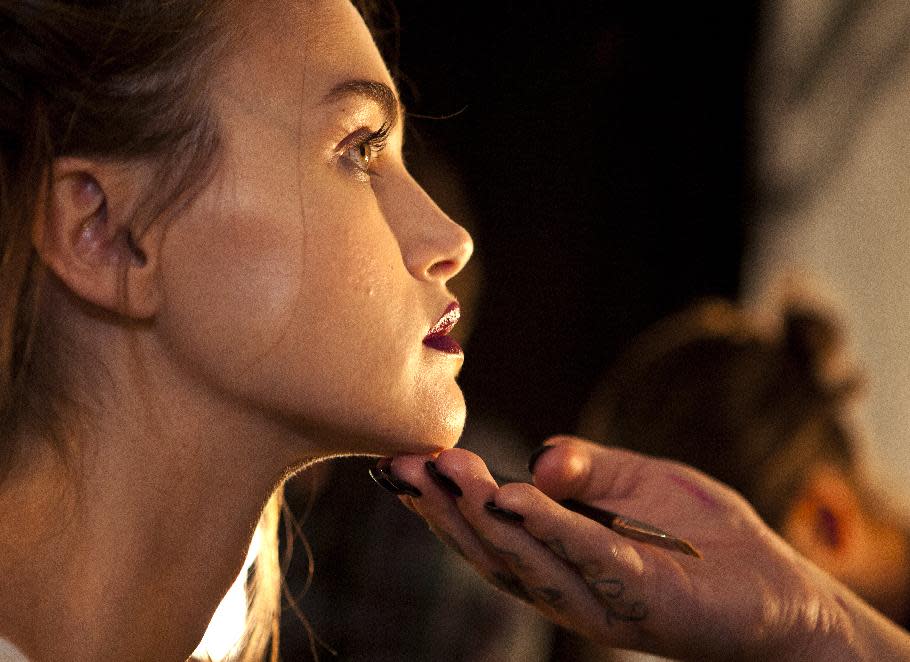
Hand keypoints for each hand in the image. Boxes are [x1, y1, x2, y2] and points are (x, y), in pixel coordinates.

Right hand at [385, 436, 854, 660]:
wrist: (778, 588)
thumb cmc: (700, 536)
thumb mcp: (637, 480)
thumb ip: (587, 469)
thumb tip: (535, 458)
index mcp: (556, 557)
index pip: (488, 531)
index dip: (441, 500)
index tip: (401, 460)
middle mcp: (565, 586)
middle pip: (491, 548)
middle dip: (444, 506)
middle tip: (403, 464)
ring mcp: (601, 599)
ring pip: (526, 557)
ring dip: (481, 514)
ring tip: (445, 472)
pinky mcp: (643, 601)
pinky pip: (588, 557)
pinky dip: (548, 527)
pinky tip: (512, 497)